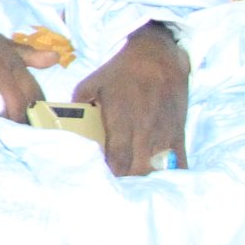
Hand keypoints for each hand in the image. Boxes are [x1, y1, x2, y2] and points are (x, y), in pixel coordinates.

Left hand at [73, 22, 188, 176]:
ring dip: (145, 181)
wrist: (158, 54)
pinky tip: (161, 184)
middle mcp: (144, 130)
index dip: (109, 176)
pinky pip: (179, 162)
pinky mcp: (179, 132)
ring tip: (134, 190)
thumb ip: (78, 104)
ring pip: (157, 170)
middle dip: (126, 183)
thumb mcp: (92, 82)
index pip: (117, 160)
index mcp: (121, 120)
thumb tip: (65, 122)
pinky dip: (170, 175)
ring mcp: (164, 133)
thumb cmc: (121, 70)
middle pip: (137, 171)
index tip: (100, 182)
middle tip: (115, 189)